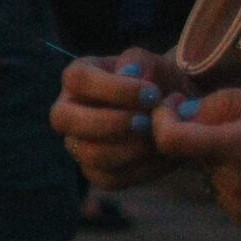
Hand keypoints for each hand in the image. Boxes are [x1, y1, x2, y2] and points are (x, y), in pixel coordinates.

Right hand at [52, 48, 179, 190]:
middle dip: (110, 123)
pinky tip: (162, 157)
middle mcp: (68, 111)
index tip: (152, 94)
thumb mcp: (154, 64)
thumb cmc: (159, 84)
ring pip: (88, 154)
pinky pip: (109, 178)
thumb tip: (128, 73)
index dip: (114, 89)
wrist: (176, 116)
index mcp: (77, 78)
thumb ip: (139, 61)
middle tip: (147, 122)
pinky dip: (140, 171)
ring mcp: (78, 143)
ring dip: (129, 149)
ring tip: (158, 140)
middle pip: (64, 119)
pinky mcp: (95, 171)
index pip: (78, 80)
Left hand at [152, 87, 240, 235]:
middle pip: (192, 156)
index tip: (173, 105)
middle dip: (200, 136)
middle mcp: (239, 186)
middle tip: (237, 123)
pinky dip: (234, 181)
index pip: (171, 140)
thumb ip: (223, 104)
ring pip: (207, 175)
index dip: (162, 120)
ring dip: (220, 160)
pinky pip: (224, 195)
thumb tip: (181, 113)